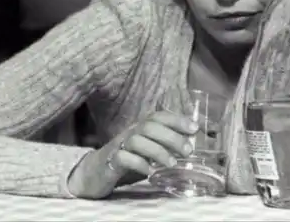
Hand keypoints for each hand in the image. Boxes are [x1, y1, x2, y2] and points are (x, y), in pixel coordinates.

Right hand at [67, 110, 197, 198]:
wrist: (94, 172)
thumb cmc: (126, 161)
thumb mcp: (147, 151)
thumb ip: (164, 146)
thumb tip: (190, 144)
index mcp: (139, 128)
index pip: (158, 116)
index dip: (177, 119)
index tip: (195, 128)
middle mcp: (129, 133)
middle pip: (150, 126)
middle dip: (172, 137)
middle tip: (188, 151)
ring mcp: (118, 146)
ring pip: (137, 140)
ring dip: (157, 151)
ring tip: (172, 163)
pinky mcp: (109, 162)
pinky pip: (123, 158)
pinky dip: (139, 163)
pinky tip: (150, 171)